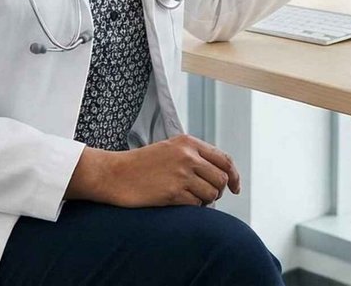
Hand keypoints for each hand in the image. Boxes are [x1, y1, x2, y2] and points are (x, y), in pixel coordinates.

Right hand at [68, 134, 241, 206]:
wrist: (114, 174)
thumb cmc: (142, 164)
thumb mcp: (170, 149)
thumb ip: (195, 156)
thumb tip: (223, 175)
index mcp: (189, 143)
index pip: (224, 160)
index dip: (234, 176)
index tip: (235, 188)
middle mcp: (188, 156)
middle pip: (221, 179)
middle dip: (217, 191)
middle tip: (204, 196)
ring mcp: (181, 174)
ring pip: (211, 194)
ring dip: (204, 201)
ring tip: (187, 197)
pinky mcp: (173, 192)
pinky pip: (196, 206)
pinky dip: (191, 208)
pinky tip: (177, 202)